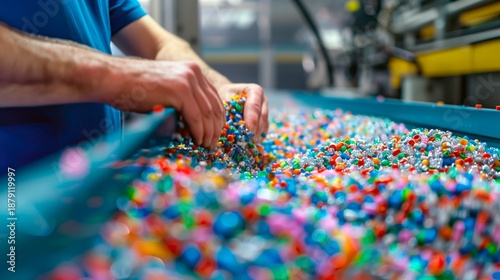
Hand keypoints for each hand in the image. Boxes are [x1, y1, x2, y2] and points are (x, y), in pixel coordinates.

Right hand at [106, 60, 224, 149]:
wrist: (112, 78)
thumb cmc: (133, 88)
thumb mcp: (166, 90)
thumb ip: (183, 101)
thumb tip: (196, 124)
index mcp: (192, 70)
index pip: (214, 98)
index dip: (217, 119)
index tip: (215, 134)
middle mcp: (193, 72)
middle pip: (214, 106)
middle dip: (215, 128)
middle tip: (212, 144)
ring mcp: (187, 80)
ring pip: (208, 113)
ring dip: (208, 133)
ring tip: (205, 146)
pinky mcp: (179, 90)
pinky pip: (196, 117)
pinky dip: (198, 132)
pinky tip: (196, 141)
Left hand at [217, 83, 268, 142]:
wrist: (228, 95)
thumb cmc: (225, 95)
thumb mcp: (223, 97)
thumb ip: (227, 108)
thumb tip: (226, 123)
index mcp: (254, 91)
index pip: (254, 106)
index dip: (252, 119)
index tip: (248, 130)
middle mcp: (263, 100)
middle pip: (262, 117)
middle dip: (256, 130)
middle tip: (249, 141)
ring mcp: (265, 110)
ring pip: (264, 124)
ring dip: (257, 136)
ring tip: (249, 145)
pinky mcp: (264, 120)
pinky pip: (264, 130)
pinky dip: (258, 138)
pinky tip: (251, 145)